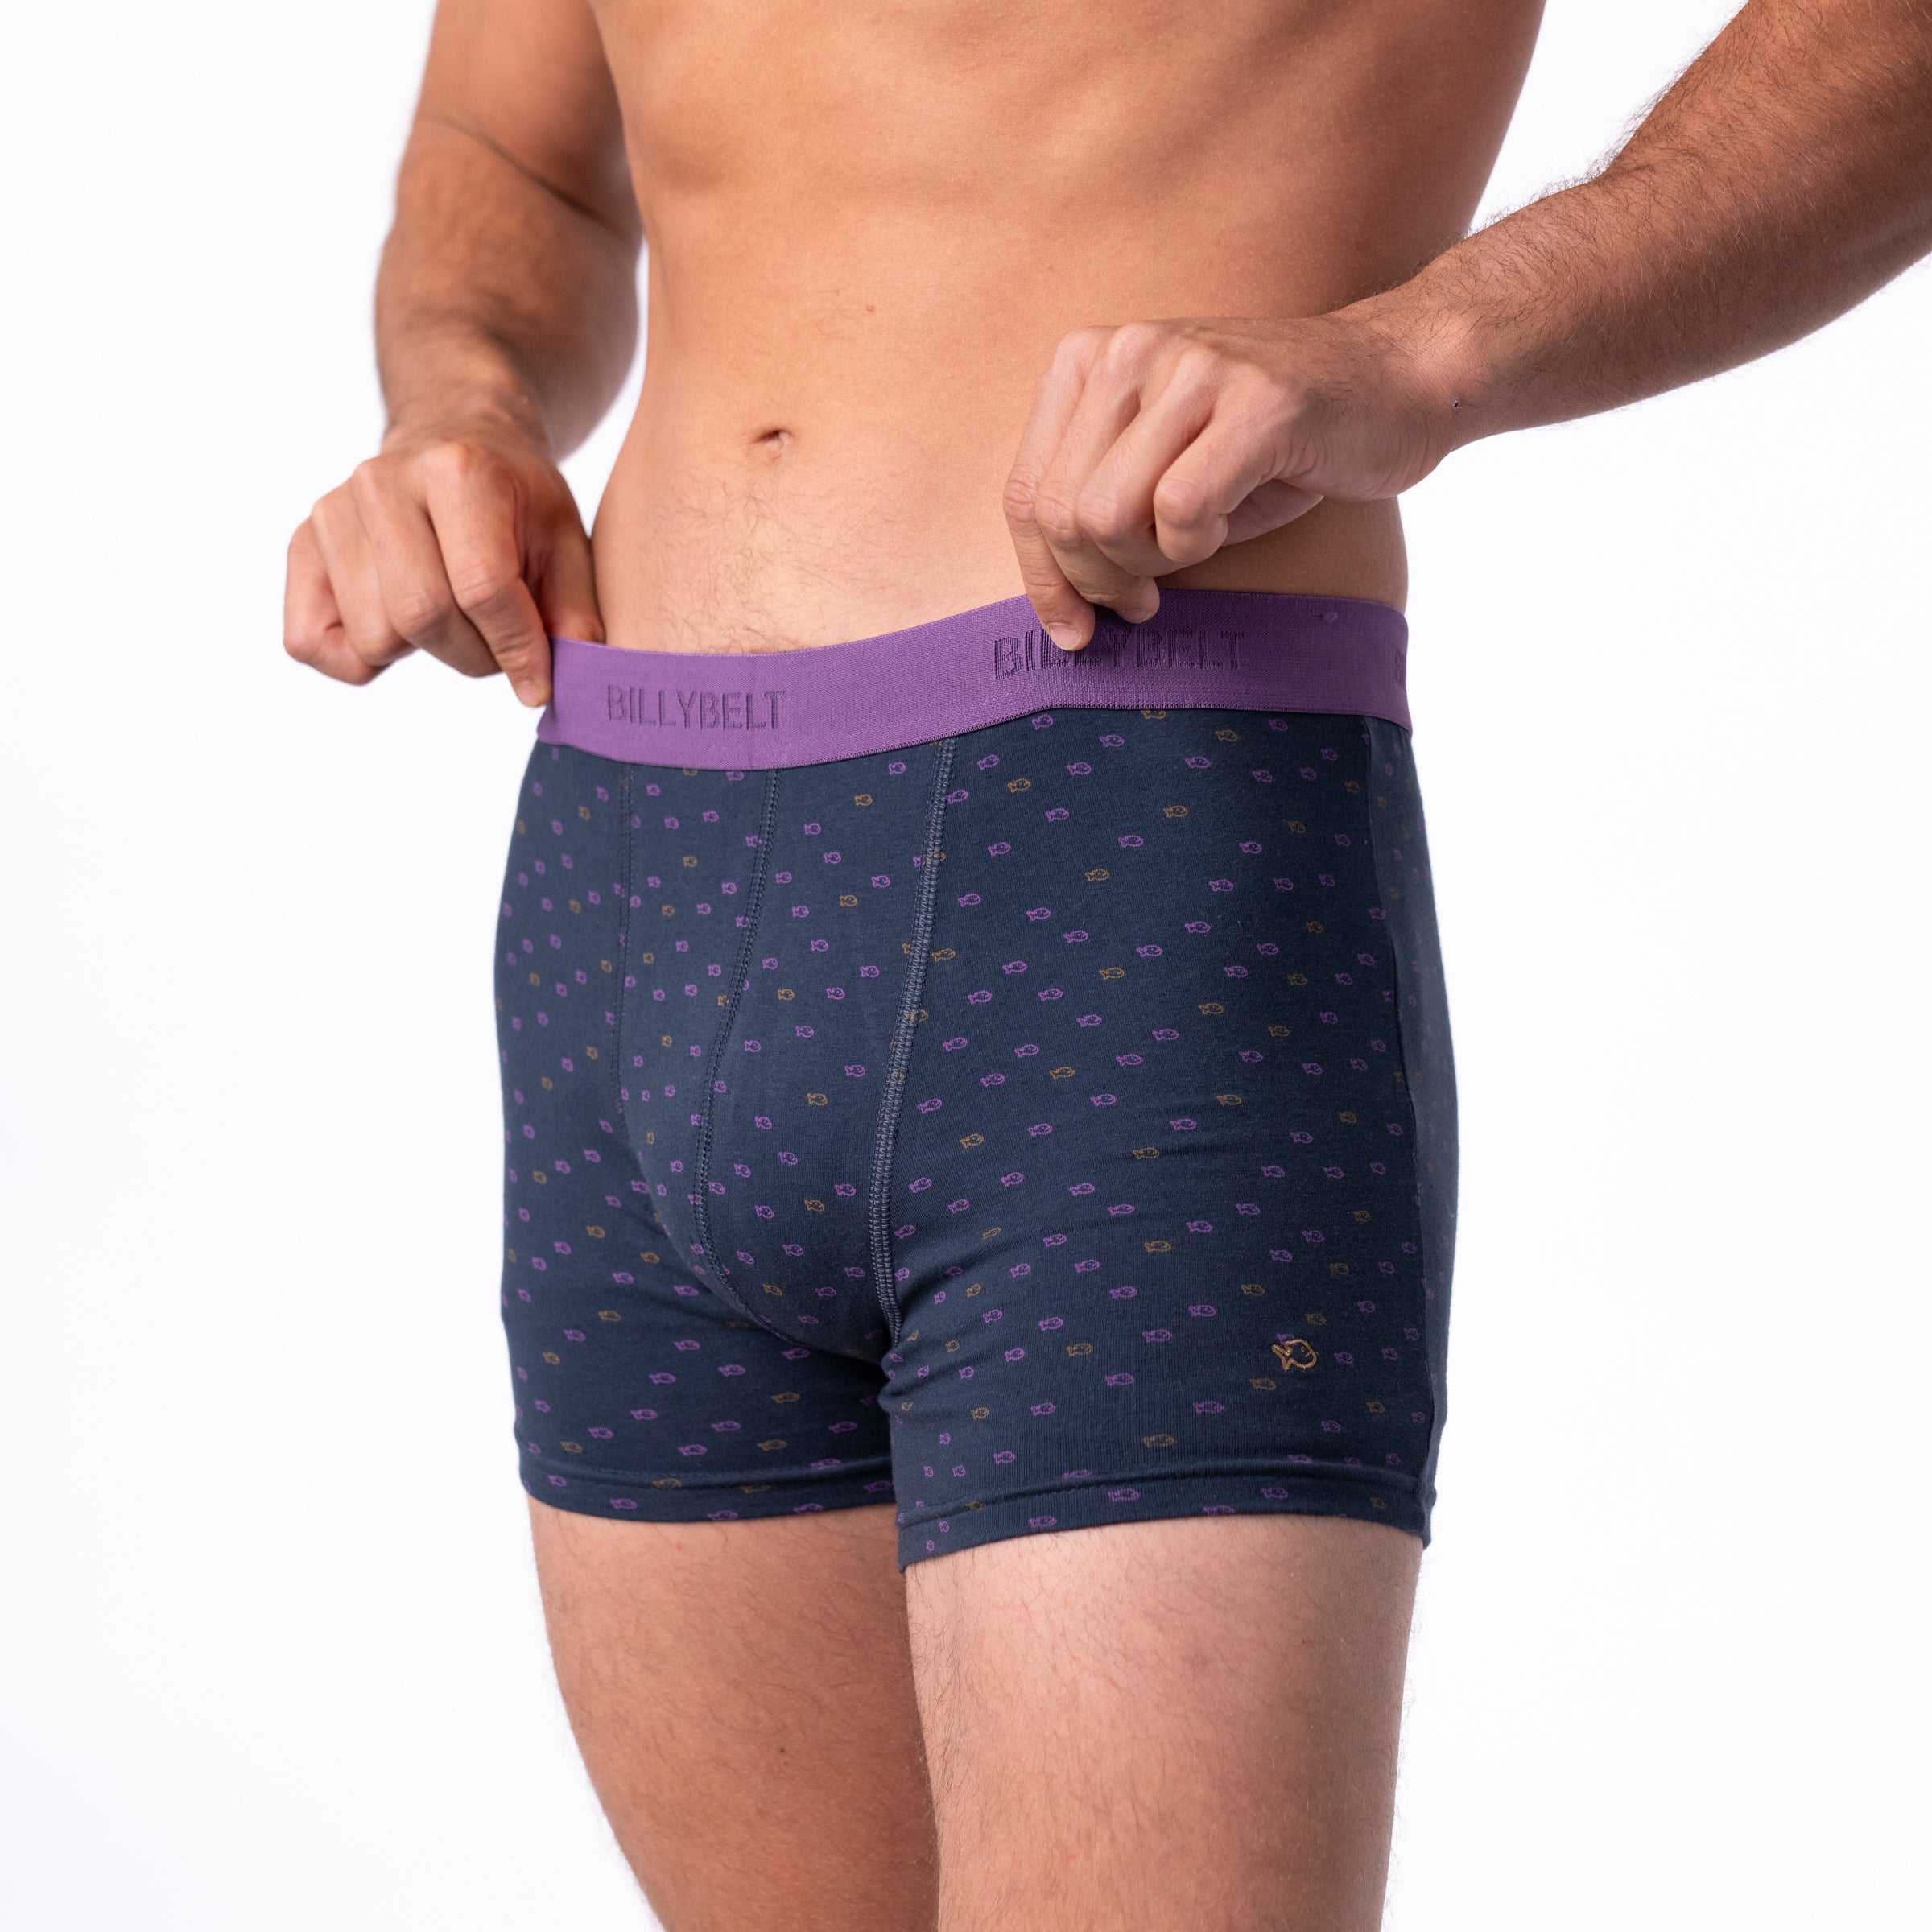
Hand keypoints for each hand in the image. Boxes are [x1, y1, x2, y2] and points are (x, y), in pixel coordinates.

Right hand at [284, 419, 601, 704]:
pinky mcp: (302, 544)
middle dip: (472, 655)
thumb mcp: (565, 542)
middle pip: (421, 616)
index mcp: (458, 471)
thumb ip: (572, 614)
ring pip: (374, 637)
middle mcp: (382, 482)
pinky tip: (397, 626)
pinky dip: (358, 658)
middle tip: (496, 644)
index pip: (481, 588)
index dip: (516, 649)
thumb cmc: (516, 501)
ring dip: (424, 652)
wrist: (454, 439)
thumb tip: (558, 686)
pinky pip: (310, 640)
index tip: (539, 681)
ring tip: (449, 615)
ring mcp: (332, 510)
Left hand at [1002, 312, 1457, 647]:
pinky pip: (1180, 512)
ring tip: (1194, 546)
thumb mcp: (1161, 462)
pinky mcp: (1255, 401)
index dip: (1043, 579)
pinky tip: (1228, 525)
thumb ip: (1096, 506)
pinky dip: (1198, 545)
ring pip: (1109, 515)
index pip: (1026, 494)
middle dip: (1098, 581)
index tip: (1073, 629)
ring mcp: (1192, 368)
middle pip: (1062, 515)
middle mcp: (1131, 350)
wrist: (1399, 380)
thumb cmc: (1273, 441)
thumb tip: (1055, 604)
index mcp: (1091, 359)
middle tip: (1146, 599)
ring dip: (1151, 562)